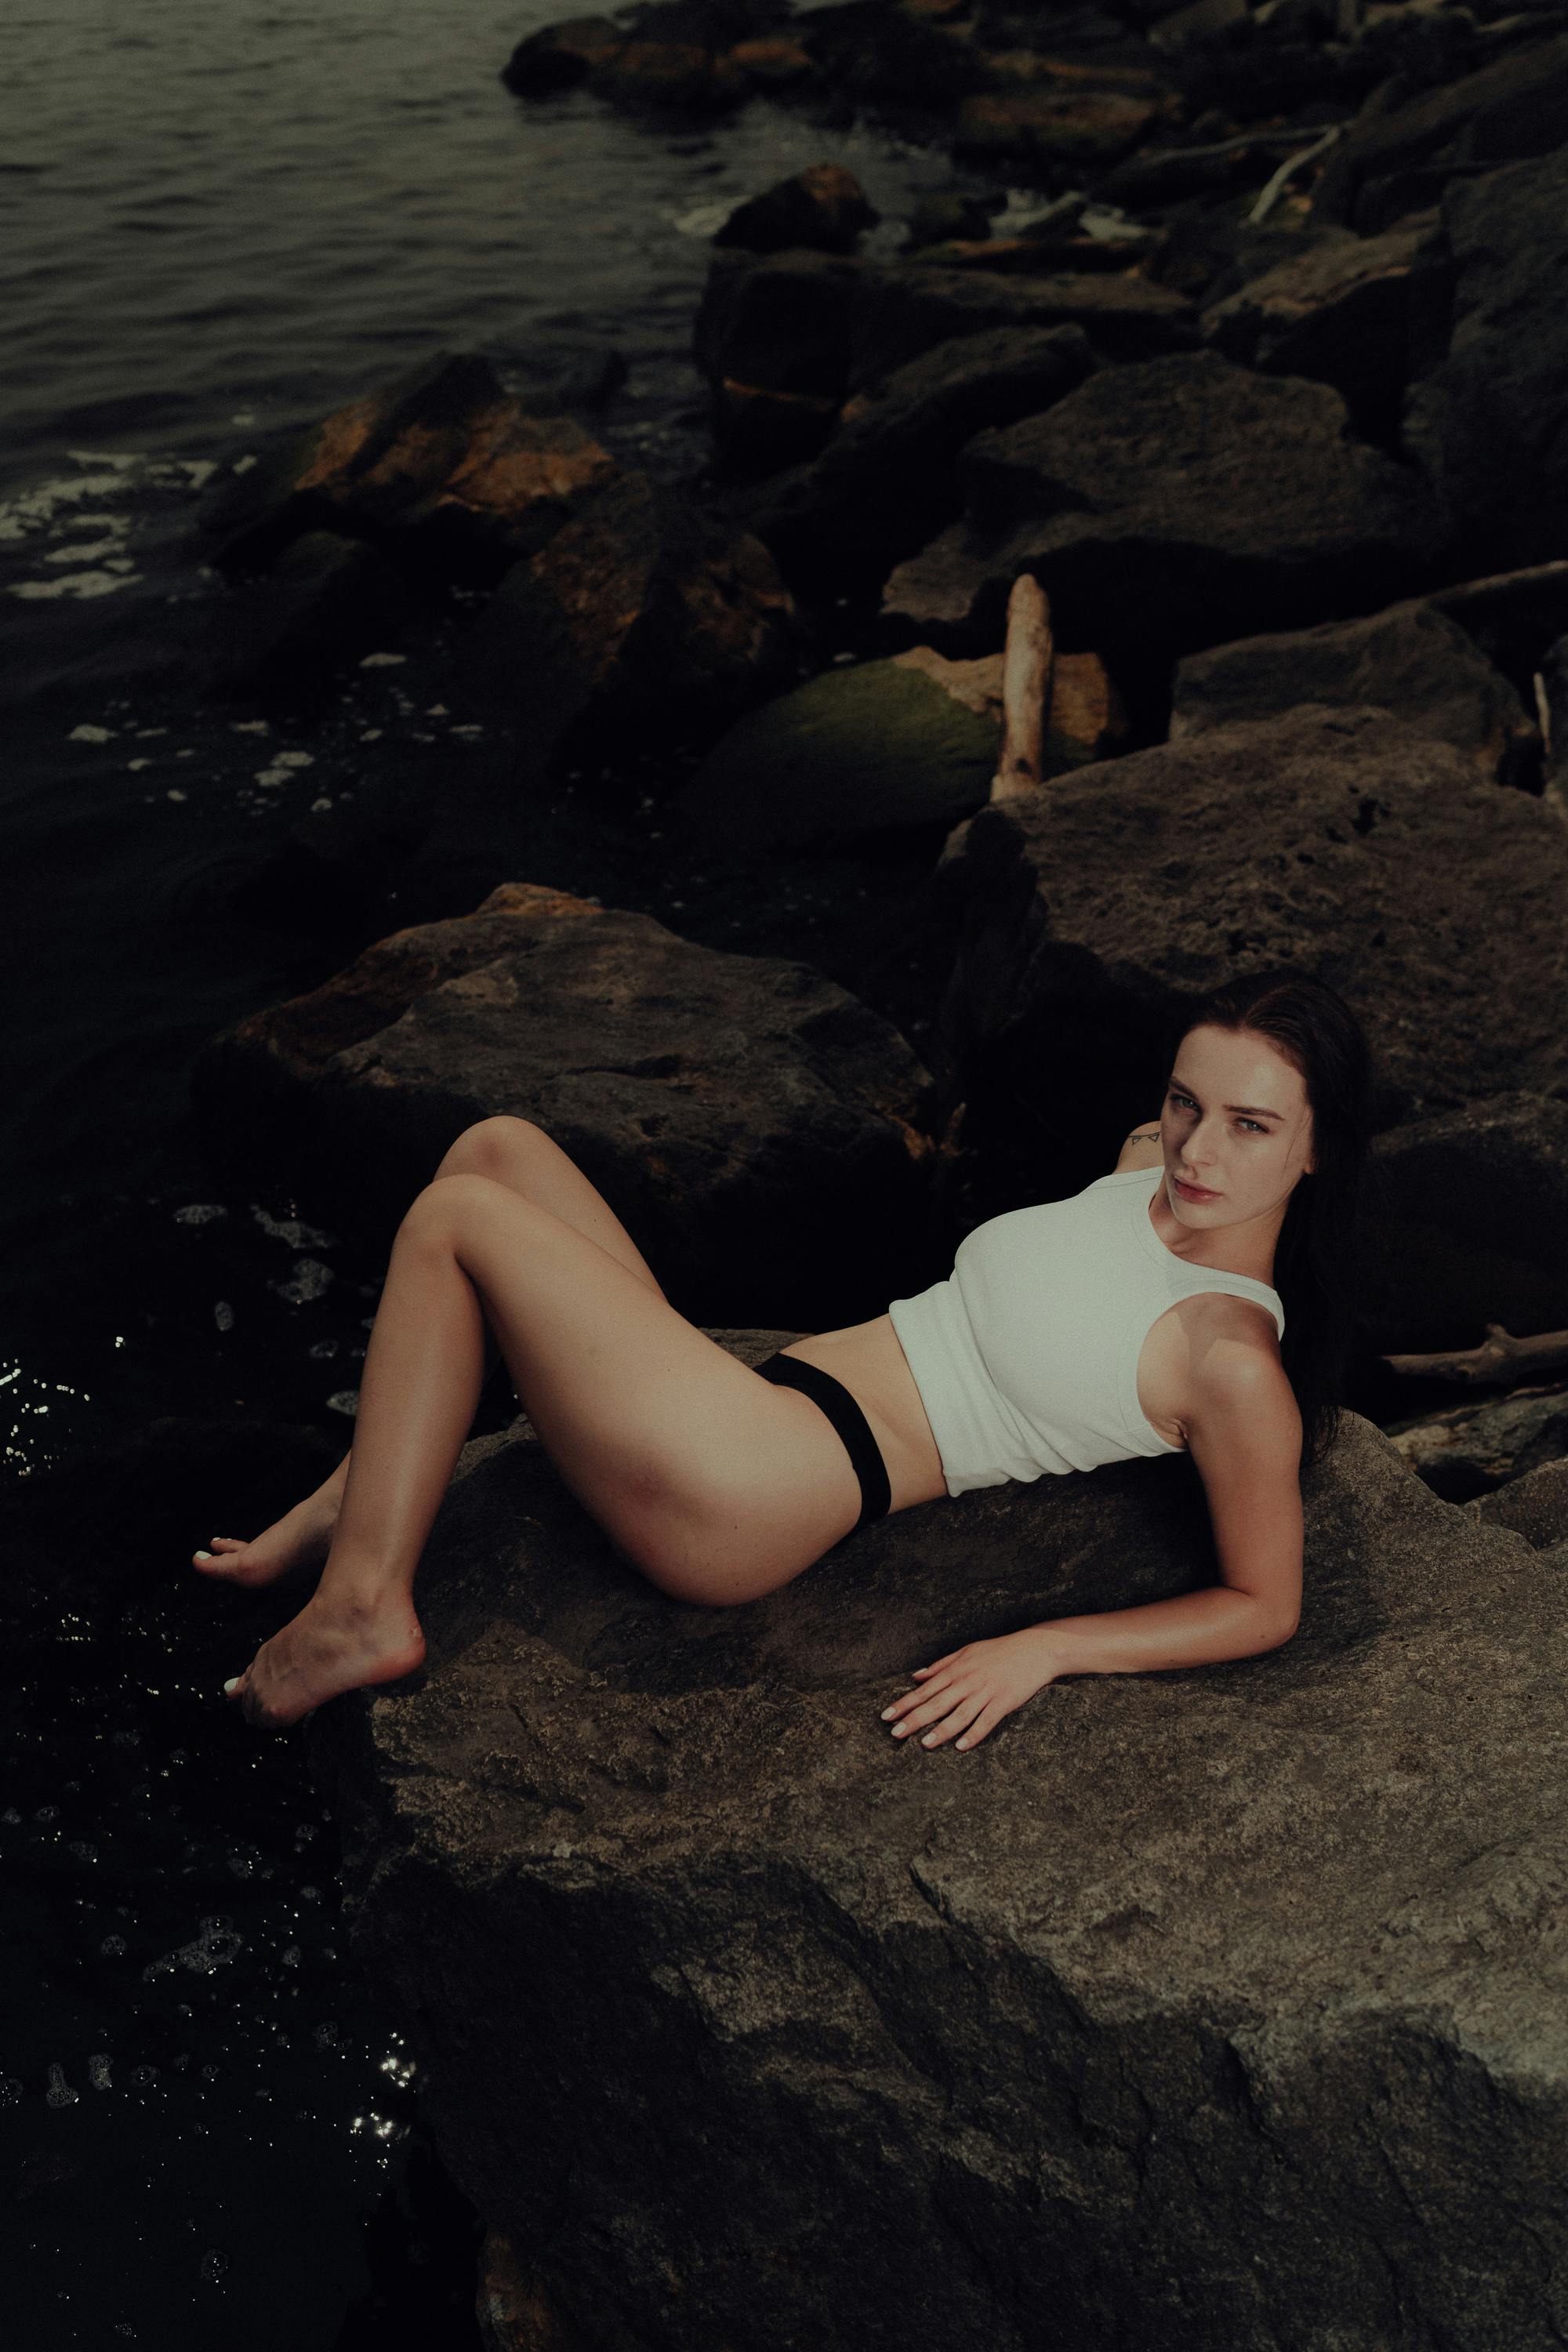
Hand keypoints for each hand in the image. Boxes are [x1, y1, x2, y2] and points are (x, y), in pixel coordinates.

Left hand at [879, 1628, 1059, 1751]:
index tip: (886, 1716)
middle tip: (895, 1733)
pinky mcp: (1004, 1702)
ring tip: (924, 1744)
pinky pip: (987, 1721)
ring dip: (941, 1730)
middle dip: (914, 1719)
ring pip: (959, 1714)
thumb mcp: (966, 1652)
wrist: (1034, 1649)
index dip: (905, 1703)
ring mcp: (986, 1692)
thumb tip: (916, 1677)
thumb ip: (941, 1666)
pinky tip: (962, 1746)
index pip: (925, 1690)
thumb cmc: (998, 1651)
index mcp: (956, 1670)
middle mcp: (967, 1681)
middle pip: (937, 1703)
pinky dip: (974, 1734)